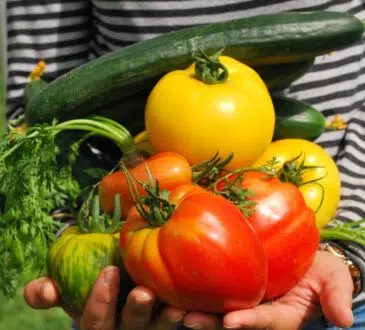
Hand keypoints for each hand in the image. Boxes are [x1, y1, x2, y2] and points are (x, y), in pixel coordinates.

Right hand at [24, 266, 185, 329]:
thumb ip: (48, 291)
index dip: (100, 301)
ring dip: (166, 319)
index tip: (108, 271)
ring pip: (157, 329)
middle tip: (143, 292)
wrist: (117, 284)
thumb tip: (43, 292)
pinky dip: (187, 316)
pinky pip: (178, 323)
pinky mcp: (167, 322)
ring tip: (176, 307)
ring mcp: (148, 328)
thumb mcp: (68, 290)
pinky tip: (193, 303)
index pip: (95, 321)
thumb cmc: (92, 286)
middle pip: (130, 328)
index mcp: (99, 323)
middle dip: (135, 312)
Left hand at [182, 250, 353, 329]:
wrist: (302, 256)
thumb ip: (335, 296)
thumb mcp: (333, 280)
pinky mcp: (229, 281)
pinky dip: (192, 287)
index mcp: (280, 315)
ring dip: (193, 308)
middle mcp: (256, 311)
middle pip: (230, 321)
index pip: (264, 322)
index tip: (231, 322)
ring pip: (214, 307)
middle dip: (208, 322)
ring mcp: (241, 298)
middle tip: (186, 318)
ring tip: (170, 306)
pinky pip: (210, 286)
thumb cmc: (319, 269)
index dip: (249, 322)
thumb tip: (345, 321)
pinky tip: (171, 281)